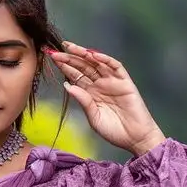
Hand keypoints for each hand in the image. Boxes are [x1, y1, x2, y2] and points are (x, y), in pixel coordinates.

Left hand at [46, 42, 164, 155]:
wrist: (135, 138)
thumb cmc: (114, 131)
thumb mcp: (94, 117)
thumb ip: (83, 101)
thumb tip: (67, 86)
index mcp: (91, 93)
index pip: (75, 76)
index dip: (64, 67)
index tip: (51, 60)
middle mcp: (100, 84)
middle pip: (83, 67)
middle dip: (70, 58)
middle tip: (55, 50)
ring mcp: (112, 81)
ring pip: (96, 63)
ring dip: (84, 54)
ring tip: (70, 48)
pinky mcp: (125, 82)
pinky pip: (115, 66)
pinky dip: (105, 59)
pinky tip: (93, 55)